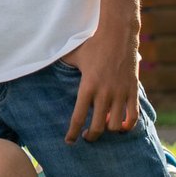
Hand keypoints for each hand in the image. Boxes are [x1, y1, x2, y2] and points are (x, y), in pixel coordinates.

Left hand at [61, 26, 139, 142]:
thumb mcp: (74, 54)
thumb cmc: (93, 43)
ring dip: (109, 130)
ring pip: (115, 125)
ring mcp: (120, 93)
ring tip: (105, 126)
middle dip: (91, 136)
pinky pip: (133, 116)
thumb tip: (43, 60)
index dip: (72, 133)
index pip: (78, 117)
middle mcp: (104, 93)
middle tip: (87, 137)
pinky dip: (128, 125)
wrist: (118, 34)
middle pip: (97, 127)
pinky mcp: (133, 91)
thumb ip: (62, 62)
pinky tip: (122, 126)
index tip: (69, 142)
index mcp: (87, 86)